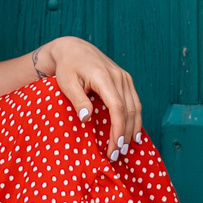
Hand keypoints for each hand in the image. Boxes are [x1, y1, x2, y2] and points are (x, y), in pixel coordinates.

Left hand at [33, 36, 141, 156]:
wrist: (74, 48)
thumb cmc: (67, 67)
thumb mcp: (67, 83)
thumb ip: (77, 100)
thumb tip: (86, 118)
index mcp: (104, 76)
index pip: (117, 107)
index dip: (117, 129)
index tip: (113, 147)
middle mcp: (118, 76)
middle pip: (129, 110)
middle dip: (124, 134)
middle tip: (116, 154)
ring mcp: (124, 77)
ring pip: (135, 106)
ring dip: (132, 129)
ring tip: (126, 148)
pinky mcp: (125, 79)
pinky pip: (135, 101)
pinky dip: (136, 118)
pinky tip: (134, 132)